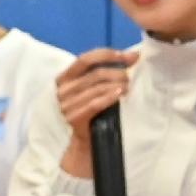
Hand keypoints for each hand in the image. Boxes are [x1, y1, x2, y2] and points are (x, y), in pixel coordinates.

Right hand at [51, 48, 135, 166]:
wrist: (86, 141)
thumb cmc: (92, 110)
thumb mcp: (95, 87)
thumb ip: (108, 69)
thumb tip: (134, 55)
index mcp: (63, 79)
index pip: (85, 59)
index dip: (107, 55)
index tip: (127, 57)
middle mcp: (61, 91)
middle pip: (95, 73)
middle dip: (117, 73)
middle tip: (128, 77)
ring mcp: (66, 106)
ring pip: (97, 88)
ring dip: (117, 85)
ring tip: (127, 87)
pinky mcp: (74, 118)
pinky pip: (95, 104)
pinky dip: (110, 97)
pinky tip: (120, 93)